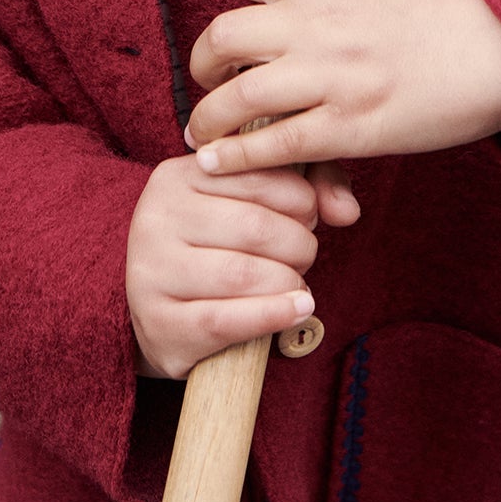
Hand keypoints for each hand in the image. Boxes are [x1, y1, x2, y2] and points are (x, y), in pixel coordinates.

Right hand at [126, 152, 358, 380]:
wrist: (155, 311)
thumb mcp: (244, 203)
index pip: (257, 177)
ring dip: (289, 282)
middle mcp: (156, 218)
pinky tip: (298, 310)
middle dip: (299, 245)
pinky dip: (273, 316)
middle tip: (305, 256)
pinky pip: (226, 320)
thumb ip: (302, 188)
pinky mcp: (160, 324)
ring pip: (242, 274)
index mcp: (175, 178)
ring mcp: (152, 272)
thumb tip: (348, 212)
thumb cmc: (211, 248)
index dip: (301, 200)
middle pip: (255, 227)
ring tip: (298, 286)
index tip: (309, 217)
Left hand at [156, 0, 500, 177]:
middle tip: (205, 80)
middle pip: (223, 38)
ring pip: (240, 98)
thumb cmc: (462, 4)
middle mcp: (317, 26)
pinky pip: (278, 147)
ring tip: (202, 134)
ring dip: (208, 119)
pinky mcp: (355, 128)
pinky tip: (219, 166)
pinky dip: (240, 159)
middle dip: (200, 62)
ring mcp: (334, 79)